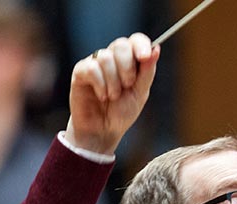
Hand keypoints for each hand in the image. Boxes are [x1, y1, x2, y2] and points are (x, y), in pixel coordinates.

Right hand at [66, 33, 159, 154]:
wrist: (103, 130)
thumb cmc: (121, 112)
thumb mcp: (140, 93)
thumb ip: (147, 72)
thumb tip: (156, 49)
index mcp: (130, 60)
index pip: (135, 40)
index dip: (141, 45)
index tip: (145, 56)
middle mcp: (112, 58)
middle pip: (121, 44)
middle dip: (127, 66)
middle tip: (128, 84)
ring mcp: (95, 63)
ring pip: (105, 57)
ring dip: (113, 81)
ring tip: (113, 96)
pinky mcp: (80, 72)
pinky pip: (91, 68)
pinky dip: (100, 85)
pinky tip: (101, 96)